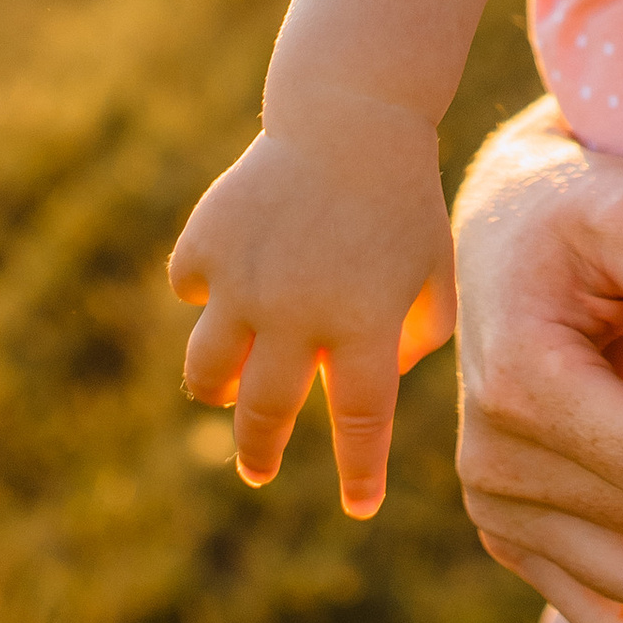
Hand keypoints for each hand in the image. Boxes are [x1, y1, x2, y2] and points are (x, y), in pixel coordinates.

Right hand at [169, 94, 453, 516]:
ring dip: (217, 388)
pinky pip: (191, 289)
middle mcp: (297, 312)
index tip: (361, 508)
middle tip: (261, 469)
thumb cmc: (403, 199)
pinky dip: (207, 291)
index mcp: (363, 323)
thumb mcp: (432, 268)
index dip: (360, 472)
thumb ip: (416, 336)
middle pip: (265, 416)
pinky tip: (230, 278)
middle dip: (261, 453)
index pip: (361, 424)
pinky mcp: (208, 242)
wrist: (354, 114)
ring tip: (230, 389)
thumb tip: (374, 387)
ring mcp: (244, 279)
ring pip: (205, 372)